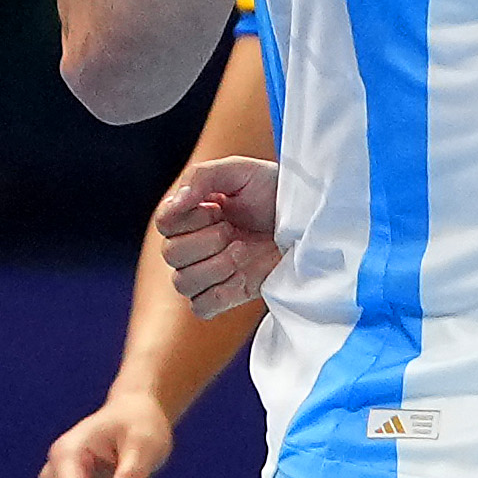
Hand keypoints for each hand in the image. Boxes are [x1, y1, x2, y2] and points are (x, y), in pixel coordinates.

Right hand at [158, 157, 281, 314]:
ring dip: (216, 266)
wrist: (312, 219)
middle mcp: (196, 245)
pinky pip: (202, 307)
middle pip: (171, 254)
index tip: (218, 208)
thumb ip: (201, 177)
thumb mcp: (242, 171)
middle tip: (235, 230)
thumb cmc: (276, 192)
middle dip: (206, 241)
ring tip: (244, 250)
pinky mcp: (230, 293)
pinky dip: (218, 294)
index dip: (189, 218)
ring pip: (183, 282)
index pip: (164, 224)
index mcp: (193, 215)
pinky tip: (240, 277)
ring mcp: (212, 271)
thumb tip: (175, 202)